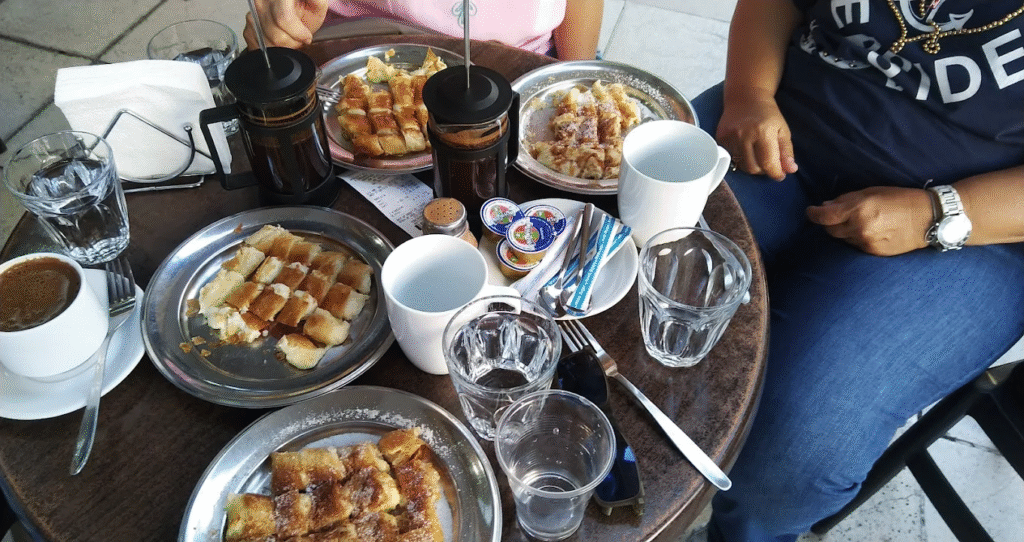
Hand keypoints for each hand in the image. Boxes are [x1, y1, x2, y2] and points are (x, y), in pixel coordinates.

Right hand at [243, 0, 328, 49]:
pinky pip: (260, 47)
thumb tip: (315, 0)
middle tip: (299, 38)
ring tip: (290, 37)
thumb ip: (316, 1)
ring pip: (268, 44)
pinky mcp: (248, 28)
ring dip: (283, 47)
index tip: (306, 36)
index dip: (298, 33)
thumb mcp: (317, 4)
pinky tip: (281, 40)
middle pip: (276, 36)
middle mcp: (262, 2)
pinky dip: (273, 48)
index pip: (283, 19)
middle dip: (292, 43)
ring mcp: (252, 14)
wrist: (294, 14)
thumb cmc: (306, 11)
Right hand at [716, 94, 797, 180]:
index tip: (780, 175)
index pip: (768, 163)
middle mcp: (744, 135)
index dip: (776, 173)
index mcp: (763, 132)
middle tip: (768, 163)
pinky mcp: (720, 138)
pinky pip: (731, 157)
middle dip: (763, 170)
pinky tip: (745, 147)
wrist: (745, 96)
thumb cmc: (768, 114)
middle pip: (753, 168)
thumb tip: (790, 170)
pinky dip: (740, 157)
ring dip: (751, 164)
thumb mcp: (782, 130)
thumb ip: (786, 152)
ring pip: (741, 165)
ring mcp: (730, 137)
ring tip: (756, 154)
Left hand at [806, 186, 933, 255]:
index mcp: (858, 209)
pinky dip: (855, 238)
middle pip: (830, 230)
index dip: (813, 214)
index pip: (824, 216)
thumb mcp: (872, 191)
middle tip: (835, 215)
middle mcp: (860, 227)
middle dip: (829, 222)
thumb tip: (825, 206)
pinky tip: (868, 231)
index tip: (810, 211)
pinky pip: (855, 246)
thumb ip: (846, 199)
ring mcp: (866, 242)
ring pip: (842, 239)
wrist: (928, 218)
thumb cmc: (900, 199)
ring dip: (843, 230)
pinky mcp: (873, 252)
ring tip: (857, 222)